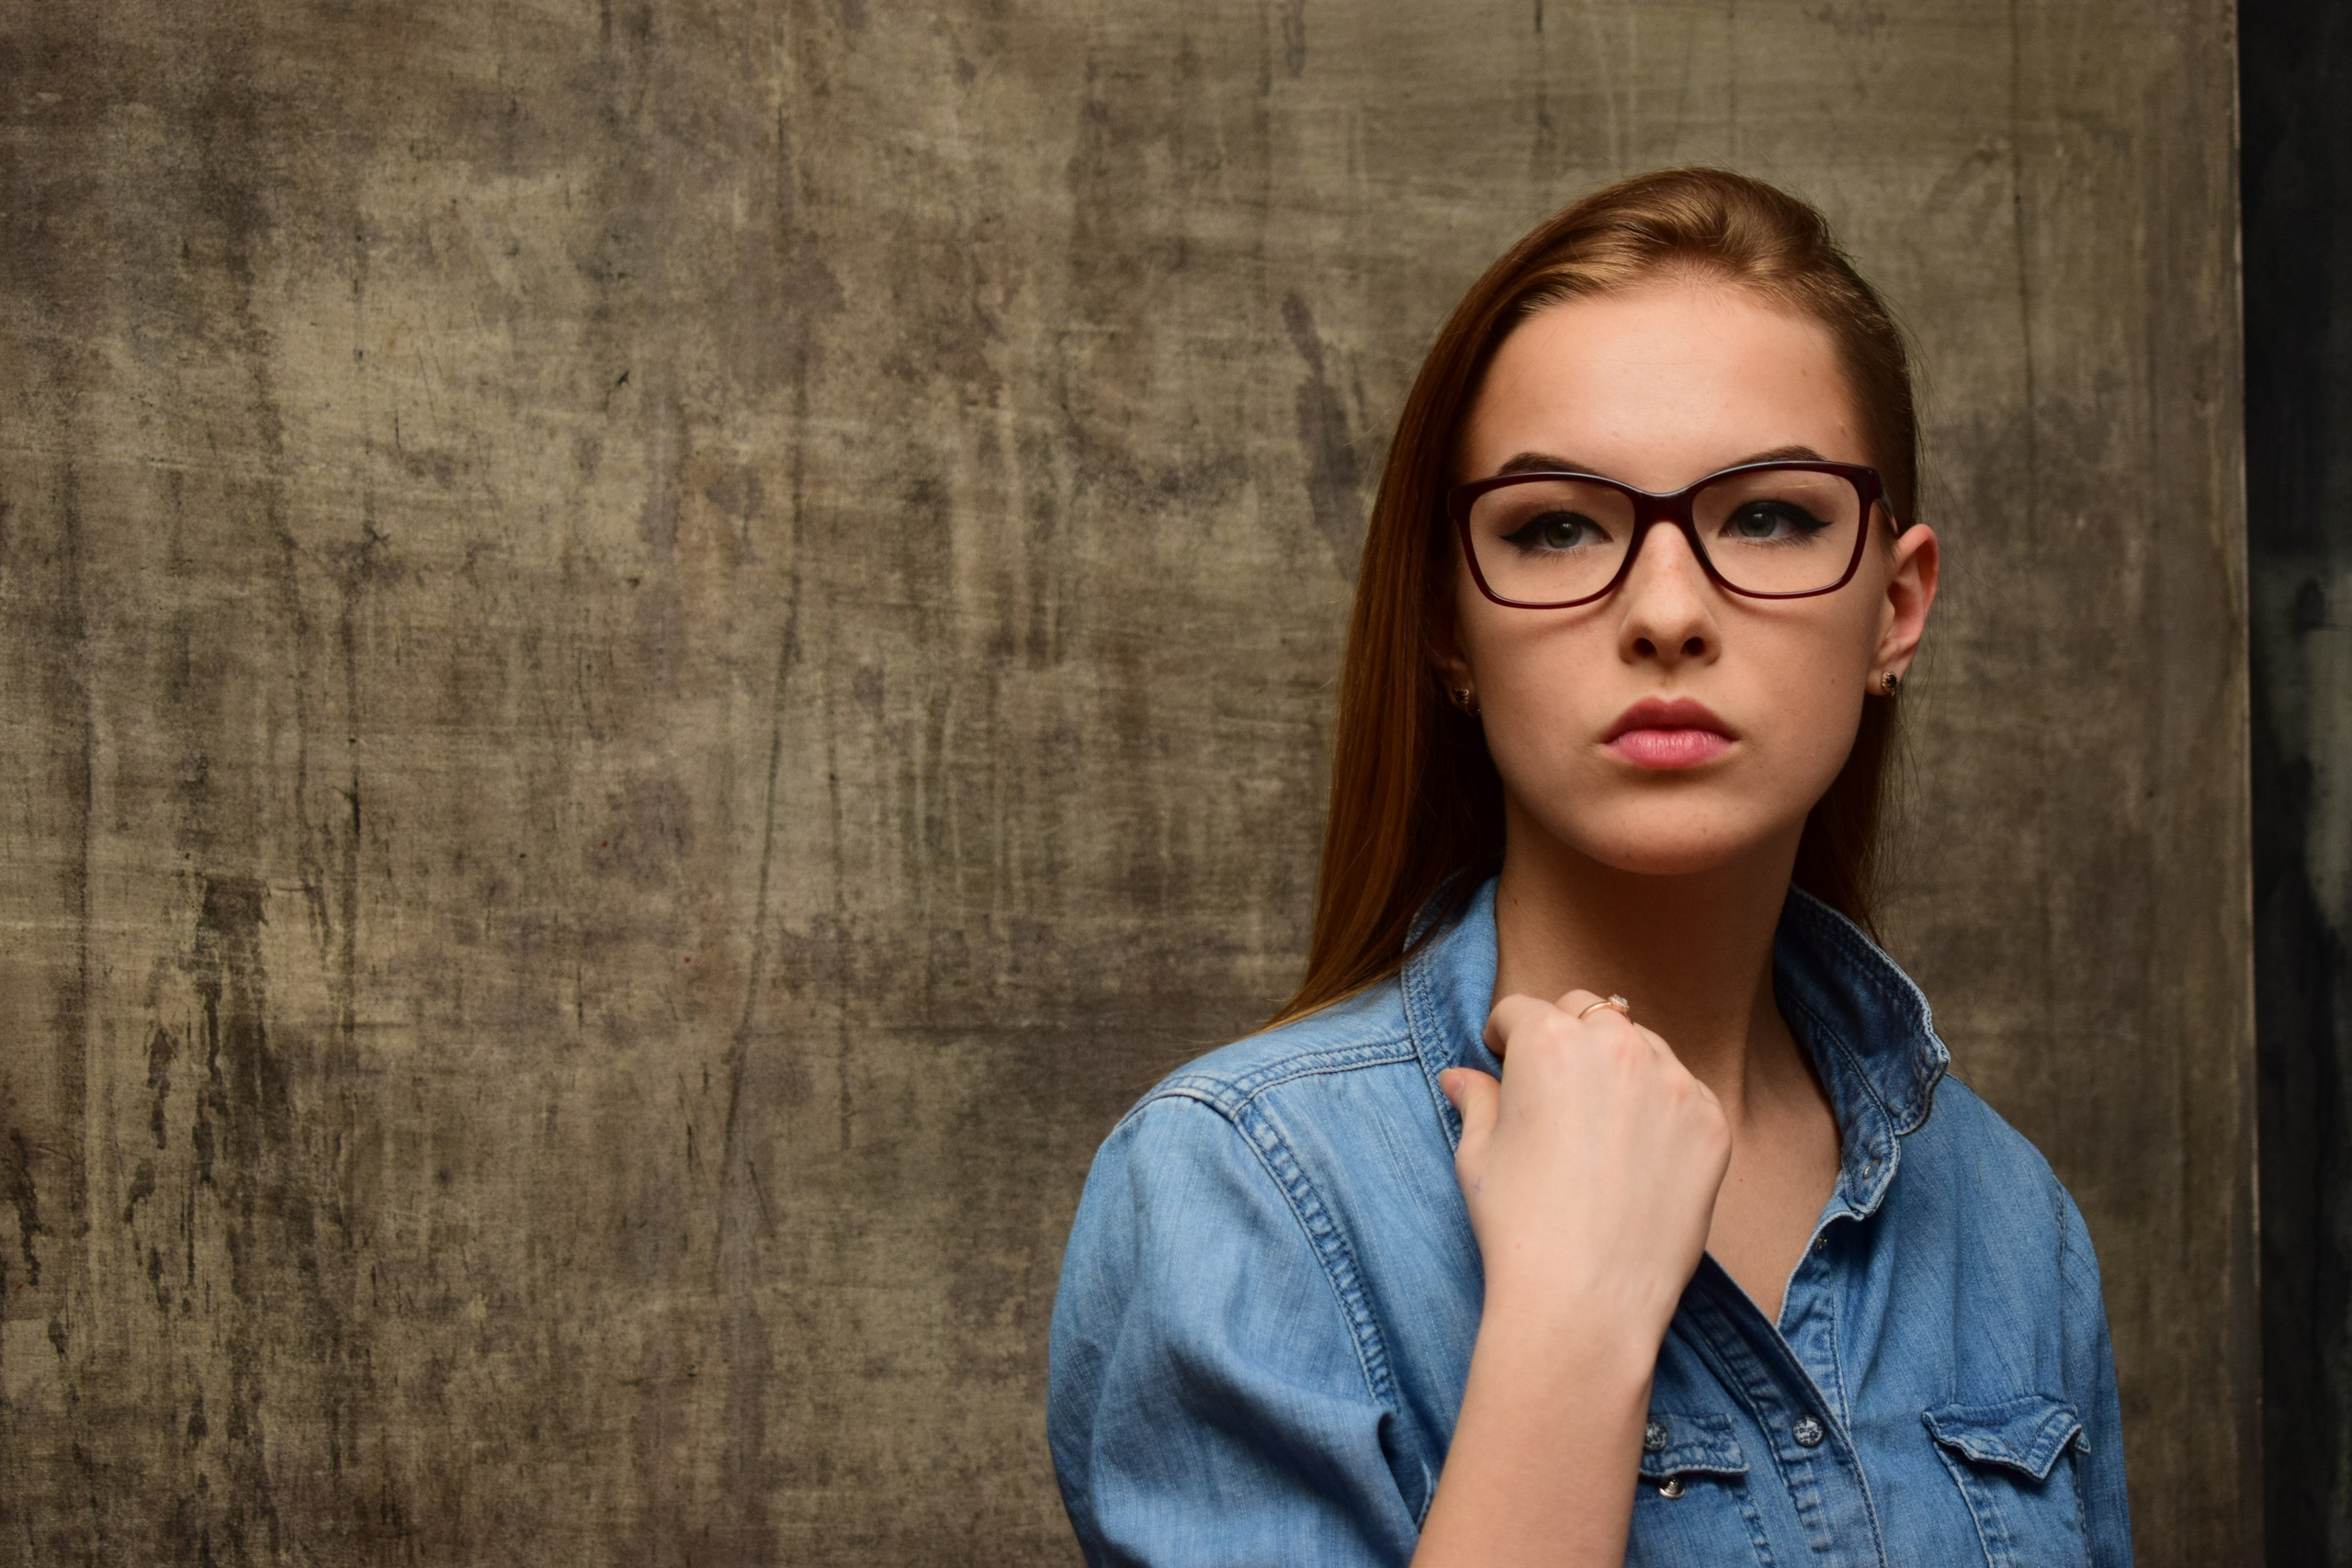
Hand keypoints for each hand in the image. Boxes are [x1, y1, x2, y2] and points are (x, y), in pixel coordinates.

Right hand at [1439, 990, 1730, 1343]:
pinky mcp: (1710, 1121)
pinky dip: (1661, 1107)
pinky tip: (1638, 1154)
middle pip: (1587, 1012)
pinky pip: (1683, 1090)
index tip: (1503, 1060)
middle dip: (1565, 1037)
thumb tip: (1461, 1078)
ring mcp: (1672, 1081)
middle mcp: (1616, 1046)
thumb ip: (1476, 1100)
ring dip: (1618, 1066)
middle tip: (1553, 1088)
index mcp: (1549, 1040)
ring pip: (1642, 1046)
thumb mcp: (1478, 1154)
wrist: (1587, 1299)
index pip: (1522, 1010)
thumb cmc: (1519, 1224)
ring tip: (1600, 1123)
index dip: (1505, 1037)